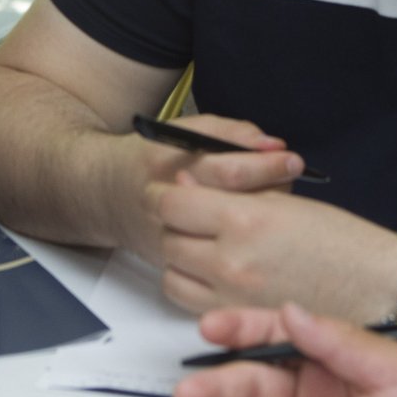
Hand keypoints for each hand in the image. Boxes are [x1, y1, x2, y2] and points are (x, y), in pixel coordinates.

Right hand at [111, 115, 306, 266]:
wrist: (104, 194)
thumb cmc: (150, 159)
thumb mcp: (185, 131)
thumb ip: (229, 134)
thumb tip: (273, 145)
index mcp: (167, 166)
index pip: (229, 170)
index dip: (267, 165)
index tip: (292, 159)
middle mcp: (167, 207)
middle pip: (234, 208)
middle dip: (272, 194)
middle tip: (289, 182)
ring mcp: (169, 241)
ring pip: (230, 239)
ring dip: (259, 221)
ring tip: (271, 202)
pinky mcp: (174, 265)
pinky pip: (219, 260)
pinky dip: (242, 245)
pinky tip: (250, 229)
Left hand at [151, 178, 396, 321]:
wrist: (375, 287)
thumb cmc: (339, 239)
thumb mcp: (280, 199)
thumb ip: (226, 191)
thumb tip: (182, 184)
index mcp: (243, 220)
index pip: (171, 203)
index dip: (167, 194)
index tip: (171, 192)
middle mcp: (231, 261)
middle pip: (166, 238)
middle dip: (173, 225)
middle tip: (192, 219)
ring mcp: (232, 297)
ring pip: (171, 274)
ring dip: (179, 259)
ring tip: (204, 248)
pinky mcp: (240, 322)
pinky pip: (190, 304)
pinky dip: (193, 288)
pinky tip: (215, 275)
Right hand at [174, 302, 396, 396]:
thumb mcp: (396, 370)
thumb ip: (341, 341)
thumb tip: (292, 311)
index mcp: (335, 359)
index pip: (278, 336)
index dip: (243, 329)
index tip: (212, 328)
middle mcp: (319, 394)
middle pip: (257, 382)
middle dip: (221, 382)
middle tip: (192, 389)